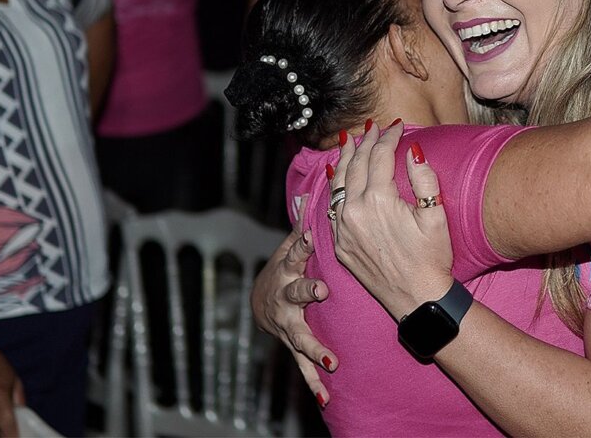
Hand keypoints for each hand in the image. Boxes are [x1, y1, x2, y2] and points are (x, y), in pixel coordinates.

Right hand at [252, 196, 335, 405]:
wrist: (260, 301)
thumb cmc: (283, 269)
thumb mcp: (287, 247)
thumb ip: (301, 226)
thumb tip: (309, 194)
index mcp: (287, 269)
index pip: (294, 253)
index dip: (301, 244)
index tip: (310, 236)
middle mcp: (285, 296)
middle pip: (295, 292)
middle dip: (306, 292)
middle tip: (319, 291)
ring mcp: (288, 323)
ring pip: (300, 334)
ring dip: (314, 346)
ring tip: (330, 359)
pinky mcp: (292, 343)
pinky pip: (303, 364)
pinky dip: (314, 380)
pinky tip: (326, 396)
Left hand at [330, 123, 453, 318]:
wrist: (417, 299)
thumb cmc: (432, 259)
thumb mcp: (436, 217)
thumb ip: (424, 180)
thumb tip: (413, 150)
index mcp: (379, 200)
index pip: (380, 156)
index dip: (389, 138)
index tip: (397, 126)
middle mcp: (355, 211)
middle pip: (356, 164)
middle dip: (365, 142)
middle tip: (373, 127)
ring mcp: (343, 228)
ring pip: (338, 182)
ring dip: (344, 158)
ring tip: (348, 140)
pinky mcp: (339, 243)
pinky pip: (332, 206)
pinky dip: (334, 185)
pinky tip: (335, 173)